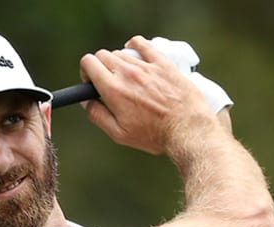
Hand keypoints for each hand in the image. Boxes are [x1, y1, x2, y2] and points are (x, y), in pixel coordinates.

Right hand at [80, 36, 221, 155]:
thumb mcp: (119, 134)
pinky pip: (143, 44)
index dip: (86, 72)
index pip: (89, 63)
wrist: (187, 128)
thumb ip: (97, 115)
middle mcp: (127, 74)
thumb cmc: (154, 135)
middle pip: (102, 55)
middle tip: (107, 81)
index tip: (92, 82)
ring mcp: (146, 66)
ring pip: (121, 52)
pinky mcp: (162, 63)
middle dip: (99, 67)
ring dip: (118, 62)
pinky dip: (134, 45)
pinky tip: (134, 51)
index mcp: (113, 90)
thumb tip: (86, 102)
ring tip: (125, 77)